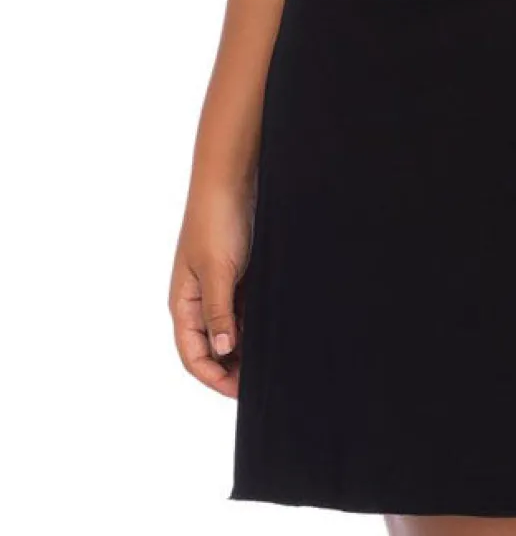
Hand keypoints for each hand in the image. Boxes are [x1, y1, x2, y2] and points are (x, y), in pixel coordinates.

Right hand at [169, 179, 254, 397]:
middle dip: (232, 366)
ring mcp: (218, 286)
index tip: (240, 392)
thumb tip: (221, 350)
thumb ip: (218, 312)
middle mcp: (198, 299)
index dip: (214, 377)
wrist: (231, 180)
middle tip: (261, 379)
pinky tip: (274, 328)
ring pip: (230, 329)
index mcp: (184, 303)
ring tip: (272, 358)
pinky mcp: (237, 273)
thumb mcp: (218, 270)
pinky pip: (244, 308)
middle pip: (211, 347)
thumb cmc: (217, 222)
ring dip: (246, 345)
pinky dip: (256, 321)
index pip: (193, 355)